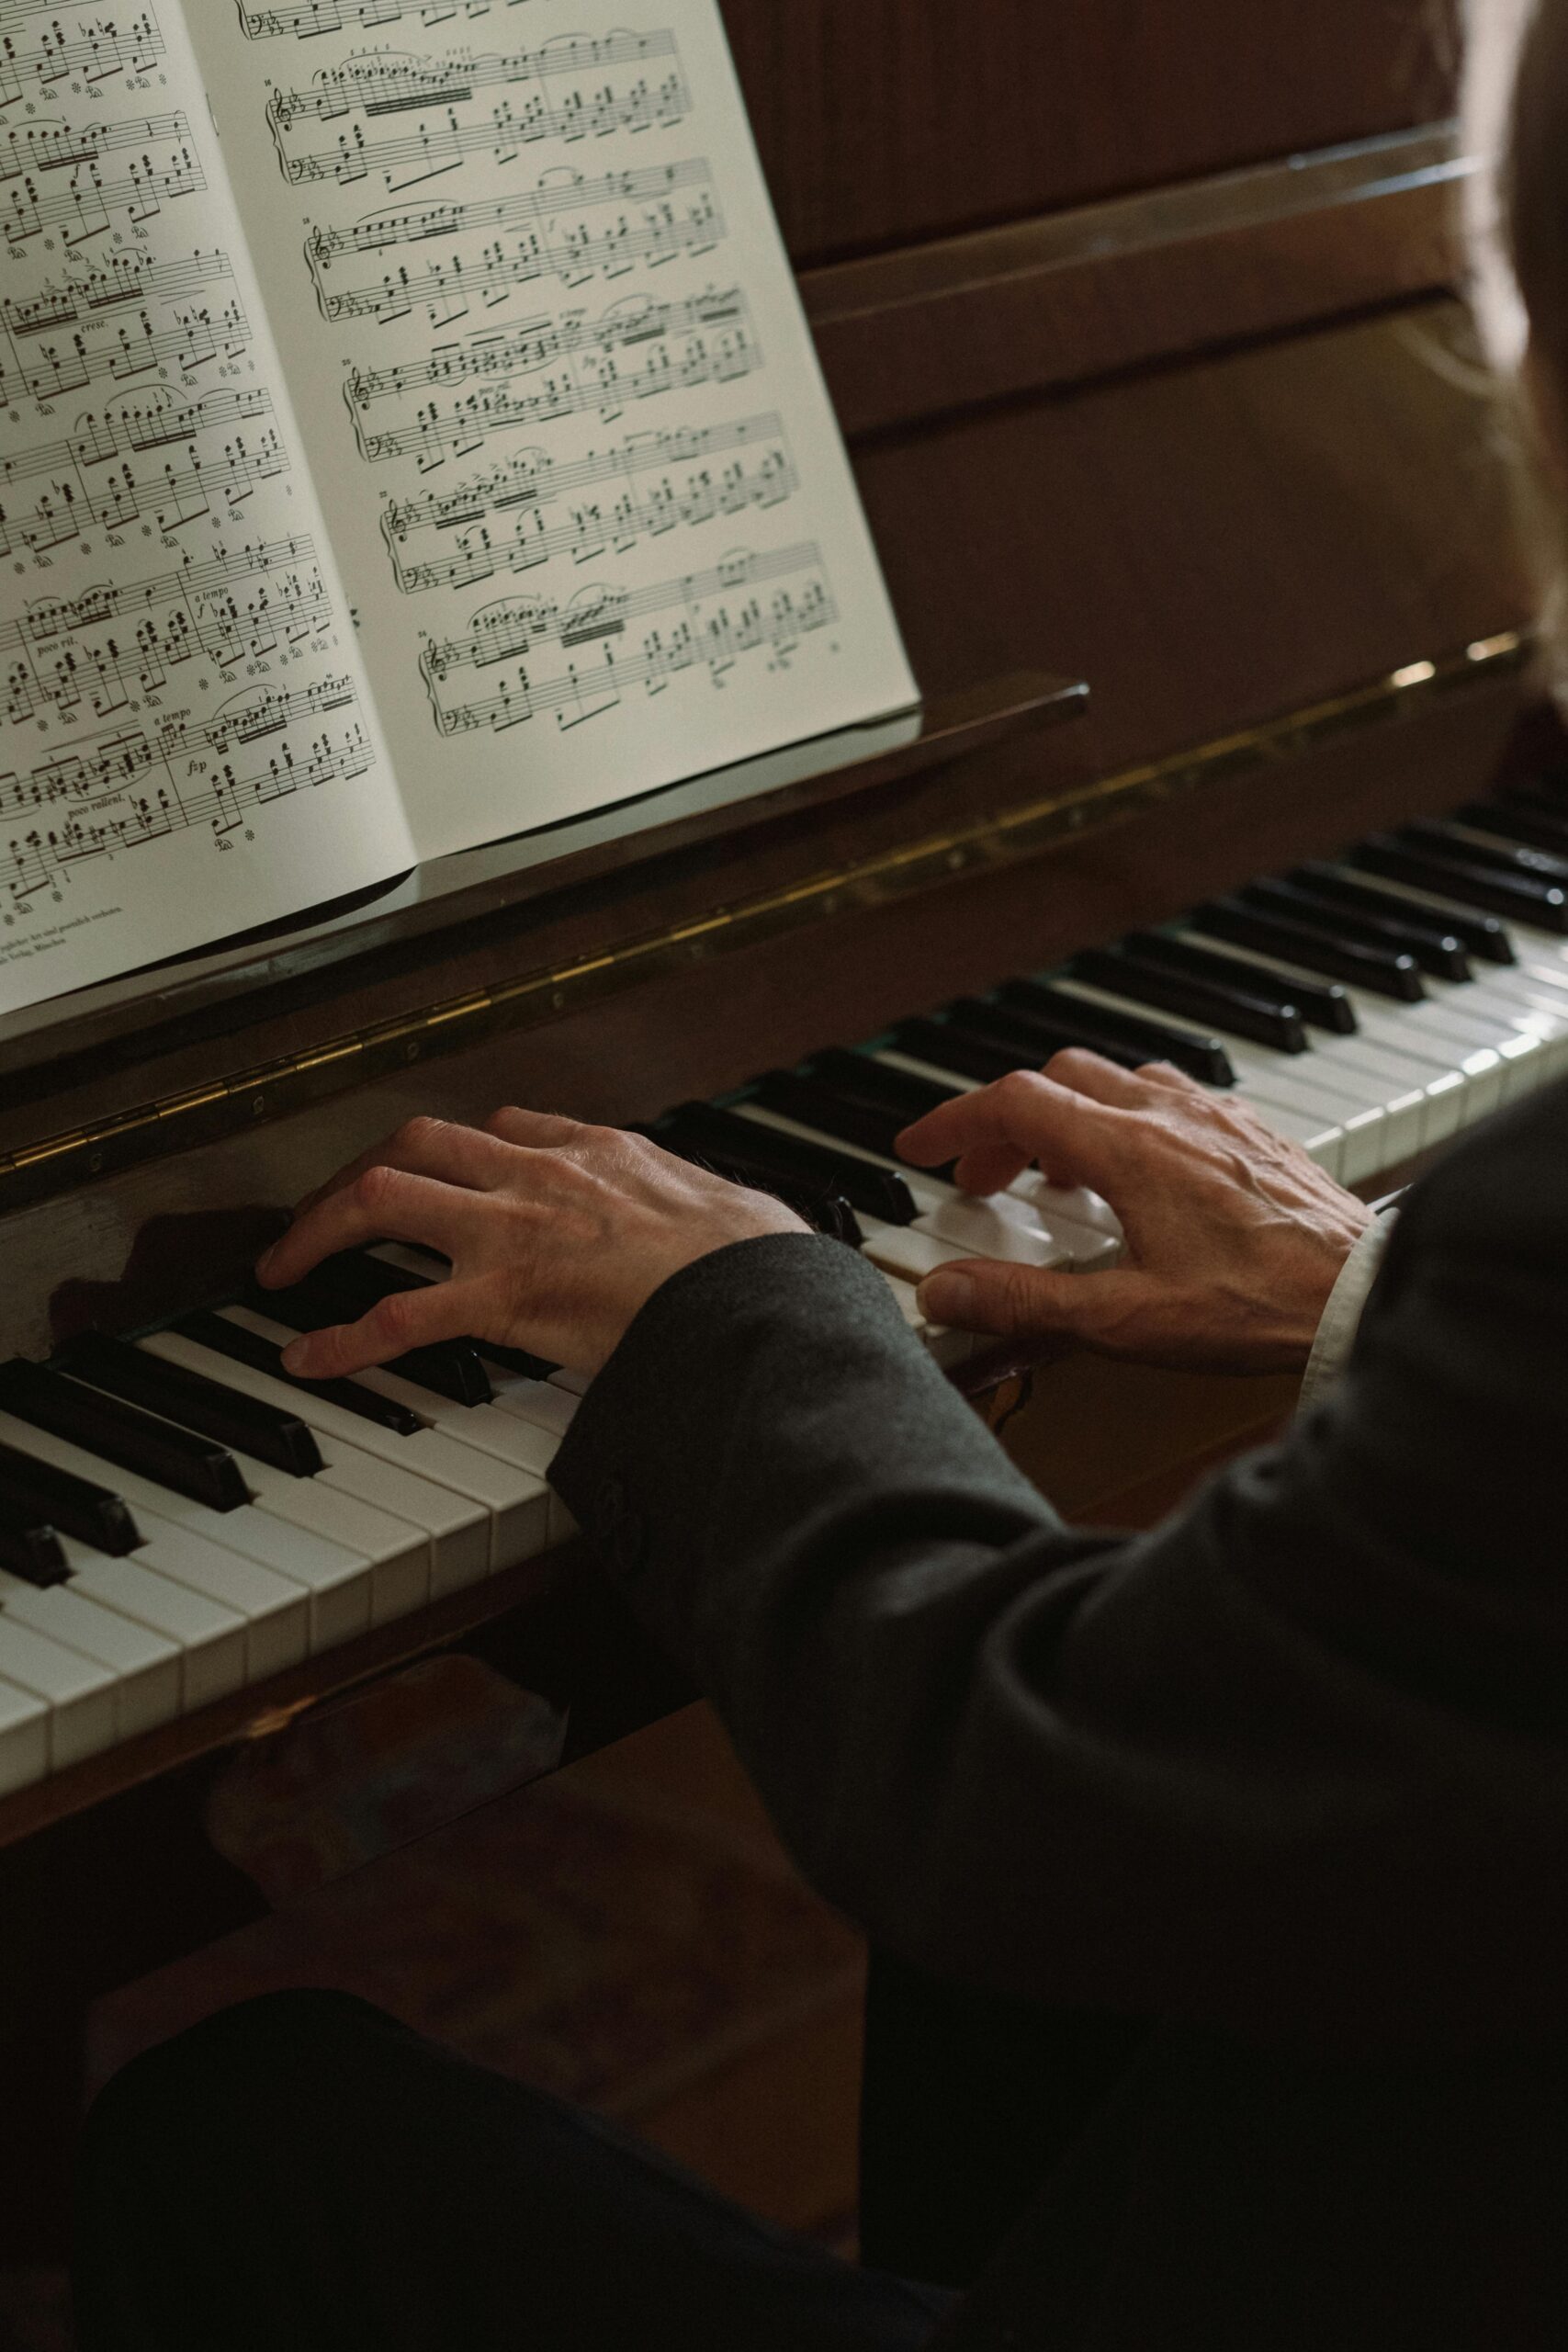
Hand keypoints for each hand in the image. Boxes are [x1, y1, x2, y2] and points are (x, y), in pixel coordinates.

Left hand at [255, 1110, 807, 1380]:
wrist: (765, 1292)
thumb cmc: (762, 1263)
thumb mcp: (728, 1208)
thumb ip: (696, 1210)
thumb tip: (729, 1228)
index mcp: (599, 1150)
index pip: (502, 1129)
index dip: (452, 1152)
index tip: (434, 1173)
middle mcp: (543, 1173)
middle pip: (417, 1141)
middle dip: (357, 1172)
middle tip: (324, 1212)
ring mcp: (516, 1229)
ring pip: (385, 1195)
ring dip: (322, 1227)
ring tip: (284, 1265)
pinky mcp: (506, 1296)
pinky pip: (399, 1311)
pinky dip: (341, 1336)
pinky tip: (310, 1356)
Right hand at [896, 1054, 1375, 1374]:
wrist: (1364, 1296)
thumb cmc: (1261, 1307)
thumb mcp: (1126, 1319)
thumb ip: (1026, 1303)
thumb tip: (945, 1294)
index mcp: (1130, 1149)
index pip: (1014, 1103)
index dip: (953, 1122)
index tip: (919, 1148)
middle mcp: (1171, 1114)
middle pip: (1060, 1078)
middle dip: (1006, 1123)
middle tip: (985, 1179)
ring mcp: (1217, 1116)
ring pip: (1118, 1078)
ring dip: (1071, 1113)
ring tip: (1059, 1175)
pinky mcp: (1253, 1132)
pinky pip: (1172, 1095)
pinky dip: (1128, 1116)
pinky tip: (1140, 1169)